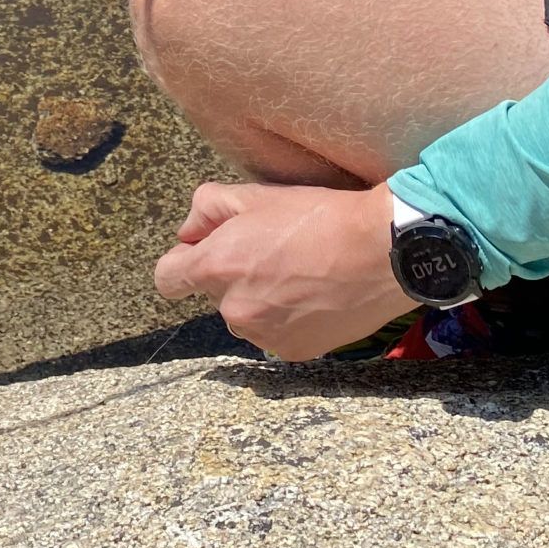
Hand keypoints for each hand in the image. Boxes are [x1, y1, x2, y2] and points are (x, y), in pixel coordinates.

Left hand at [152, 180, 410, 359]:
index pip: (167, 279)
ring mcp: (264, 336)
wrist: (382, 253)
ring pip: (245, 315)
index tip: (204, 252)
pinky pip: (274, 334)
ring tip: (298, 272)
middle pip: (213, 294)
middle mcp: (234, 309)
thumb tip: (188, 232)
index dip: (182, 262)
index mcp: (217, 267)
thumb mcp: (256, 194)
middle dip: (231, 274)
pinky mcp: (294, 353)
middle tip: (271, 250)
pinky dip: (286, 318)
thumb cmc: (320, 217)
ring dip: (259, 299)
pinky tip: (313, 295)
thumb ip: (207, 209)